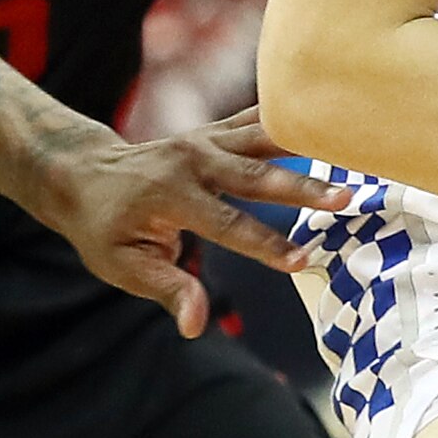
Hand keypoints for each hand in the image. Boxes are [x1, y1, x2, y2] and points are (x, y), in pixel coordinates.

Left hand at [32, 105, 356, 337]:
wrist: (83, 172)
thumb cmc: (104, 229)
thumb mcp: (122, 267)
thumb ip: (167, 289)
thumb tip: (195, 326)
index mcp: (170, 194)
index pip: (228, 224)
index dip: (266, 245)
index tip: (304, 262)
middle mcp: (192, 159)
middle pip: (257, 174)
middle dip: (303, 187)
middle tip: (346, 198)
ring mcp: (206, 139)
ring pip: (266, 137)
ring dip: (311, 142)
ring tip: (354, 145)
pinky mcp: (216, 132)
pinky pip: (261, 119)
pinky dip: (295, 116)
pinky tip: (332, 112)